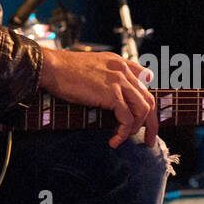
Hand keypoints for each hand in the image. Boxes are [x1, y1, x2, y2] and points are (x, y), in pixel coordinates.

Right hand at [38, 49, 157, 148]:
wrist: (51, 67)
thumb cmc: (64, 70)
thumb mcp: (92, 67)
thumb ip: (106, 76)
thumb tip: (111, 98)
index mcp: (119, 62)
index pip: (146, 79)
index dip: (147, 100)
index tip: (144, 116)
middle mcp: (123, 70)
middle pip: (149, 99)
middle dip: (152, 124)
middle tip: (149, 140)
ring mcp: (119, 81)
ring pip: (143, 110)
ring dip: (137, 130)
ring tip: (123, 139)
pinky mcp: (111, 94)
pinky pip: (127, 119)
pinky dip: (123, 133)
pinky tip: (114, 140)